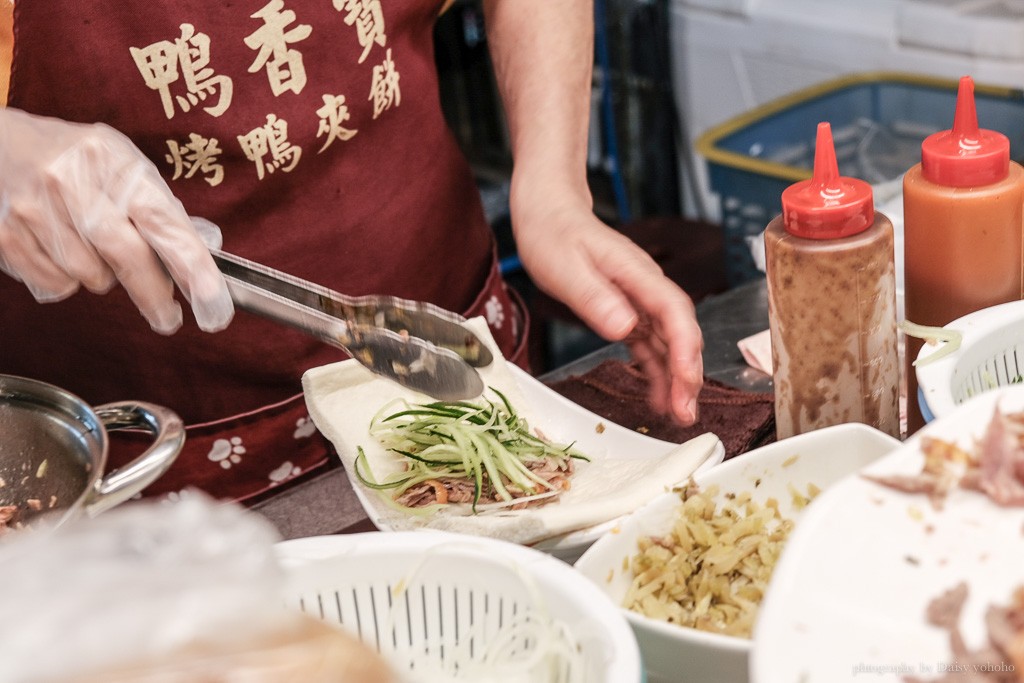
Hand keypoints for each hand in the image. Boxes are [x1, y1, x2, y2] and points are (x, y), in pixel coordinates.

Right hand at [0, 107, 232, 333]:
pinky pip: (57, 285)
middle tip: (169, 318)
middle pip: (129, 257)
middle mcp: (73, 182)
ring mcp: (37, 209)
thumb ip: (160, 207)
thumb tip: (202, 252)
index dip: (192, 266)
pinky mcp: (8, 235)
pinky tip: (62, 252)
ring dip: (104, 276)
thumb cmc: (75, 159)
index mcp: (112, 160)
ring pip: (93, 277)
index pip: (163, 221)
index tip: (213, 303)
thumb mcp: (122, 164)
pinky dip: (69, 280)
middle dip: (155, 295)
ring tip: (92, 247)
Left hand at [513, 199, 703, 424]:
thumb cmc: (554, 233)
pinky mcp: (628, 310)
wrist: (548, 212)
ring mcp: (640, 300)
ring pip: (669, 343)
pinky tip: (658, 396)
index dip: (686, 346)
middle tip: (686, 411)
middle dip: (688, 373)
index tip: (686, 377)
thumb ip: (594, 297)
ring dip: (677, 378)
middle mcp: (646, 287)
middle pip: (680, 332)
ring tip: (679, 414)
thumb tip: (625, 327)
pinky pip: (649, 345)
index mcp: (636, 273)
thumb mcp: (564, 266)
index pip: (674, 311)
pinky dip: (656, 371)